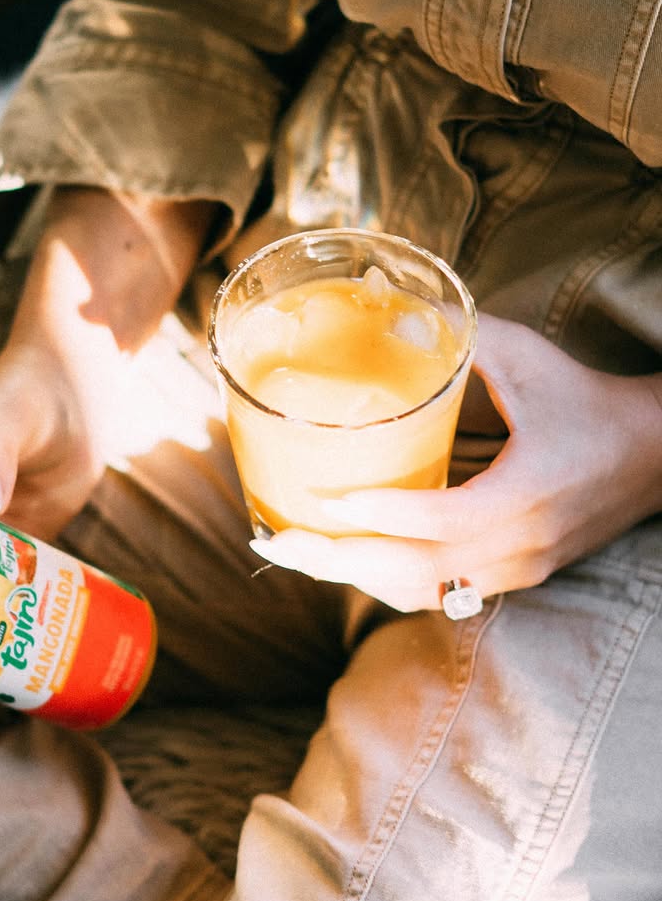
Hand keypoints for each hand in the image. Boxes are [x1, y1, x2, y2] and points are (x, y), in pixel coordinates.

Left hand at [253, 314, 661, 612]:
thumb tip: (391, 307)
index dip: (382, 515)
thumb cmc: (585, 399)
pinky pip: (440, 592)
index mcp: (525, 493)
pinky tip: (346, 557)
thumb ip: (461, 332)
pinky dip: (387, 580)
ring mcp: (517, 570)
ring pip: (422, 591)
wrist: (655, 453)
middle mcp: (520, 545)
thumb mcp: (526, 356)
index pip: (443, 519)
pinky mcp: (515, 578)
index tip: (325, 501)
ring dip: (356, 576)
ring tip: (297, 551)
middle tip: (276, 541)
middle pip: (416, 572)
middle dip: (339, 561)